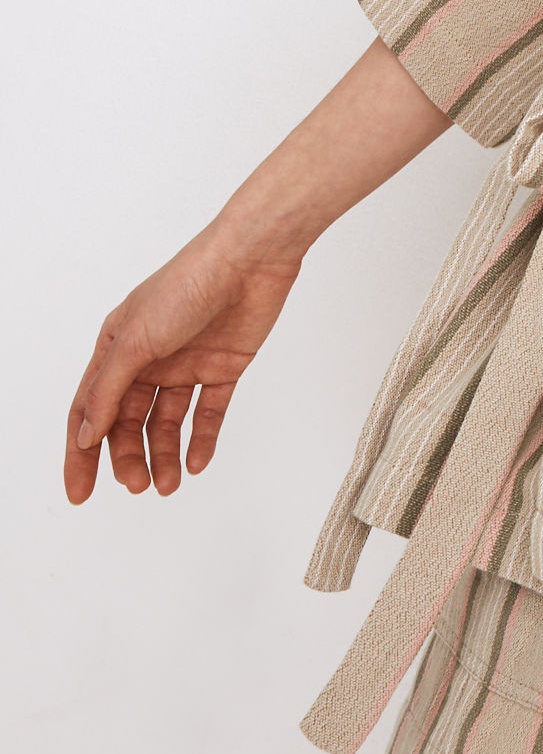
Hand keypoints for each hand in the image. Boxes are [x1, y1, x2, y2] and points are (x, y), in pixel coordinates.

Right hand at [64, 226, 301, 501]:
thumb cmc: (186, 285)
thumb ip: (109, 391)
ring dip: (165, 454)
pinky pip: (207, 412)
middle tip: (136, 486)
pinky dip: (202, 439)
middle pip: (128, 422)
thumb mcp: (136, 341)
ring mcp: (186, 364)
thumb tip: (86, 435)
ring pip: (167, 422)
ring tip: (167, 484)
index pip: (90, 409)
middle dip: (128, 457)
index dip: (81, 453)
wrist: (249, 261)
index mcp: (117, 347)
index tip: (80, 493)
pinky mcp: (223, 367)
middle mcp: (148, 358)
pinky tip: (196, 463)